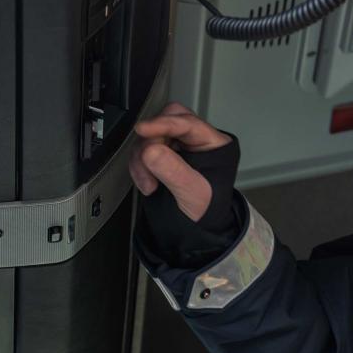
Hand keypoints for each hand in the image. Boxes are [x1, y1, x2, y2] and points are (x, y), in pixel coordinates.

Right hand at [129, 103, 233, 221]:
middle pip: (167, 121)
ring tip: (148, 184)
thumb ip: (174, 171)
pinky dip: (139, 166)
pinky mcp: (161, 156)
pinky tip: (146, 184)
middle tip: (147, 163)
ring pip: (151, 136)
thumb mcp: (193, 193)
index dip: (164, 124)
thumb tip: (151, 150)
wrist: (196, 231)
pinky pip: (142, 150)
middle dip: (152, 141)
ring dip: (142, 159)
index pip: (188, 123)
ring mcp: (177, 147)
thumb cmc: (205, 211)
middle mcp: (195, 140)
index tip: (143, 130)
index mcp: (213, 143)